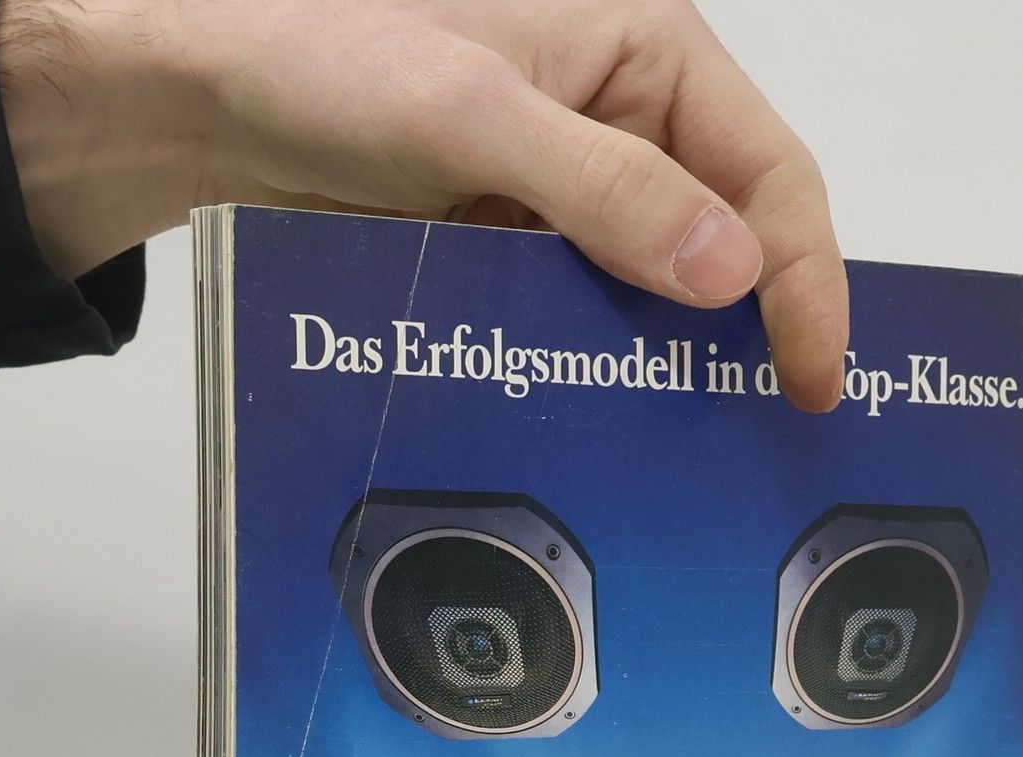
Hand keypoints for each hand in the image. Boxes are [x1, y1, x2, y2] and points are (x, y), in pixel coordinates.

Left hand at [0, 0, 846, 408]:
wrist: (208, 100)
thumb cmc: (323, 51)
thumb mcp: (472, 112)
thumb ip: (604, 189)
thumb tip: (724, 274)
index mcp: (645, 50)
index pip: (769, 172)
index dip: (804, 279)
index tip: (813, 377)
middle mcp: (625, 115)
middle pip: (729, 236)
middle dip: (750, 329)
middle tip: (767, 429)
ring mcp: (573, 185)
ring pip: (658, 286)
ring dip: (669, 357)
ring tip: (689, 441)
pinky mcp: (522, 238)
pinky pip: (586, 309)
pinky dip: (597, 360)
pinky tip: (600, 411)